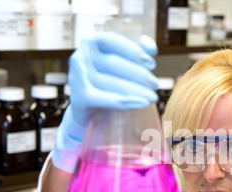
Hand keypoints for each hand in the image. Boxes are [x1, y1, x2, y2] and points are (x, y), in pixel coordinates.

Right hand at [52, 33, 158, 172]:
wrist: (91, 111)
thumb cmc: (111, 84)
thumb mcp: (123, 65)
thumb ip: (136, 54)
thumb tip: (150, 47)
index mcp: (91, 44)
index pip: (111, 40)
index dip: (132, 50)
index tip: (152, 64)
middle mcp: (79, 57)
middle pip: (111, 62)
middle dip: (138, 74)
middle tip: (155, 84)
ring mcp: (76, 78)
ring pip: (108, 81)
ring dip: (134, 89)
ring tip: (152, 97)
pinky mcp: (78, 98)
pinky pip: (101, 98)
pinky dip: (122, 101)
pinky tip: (140, 103)